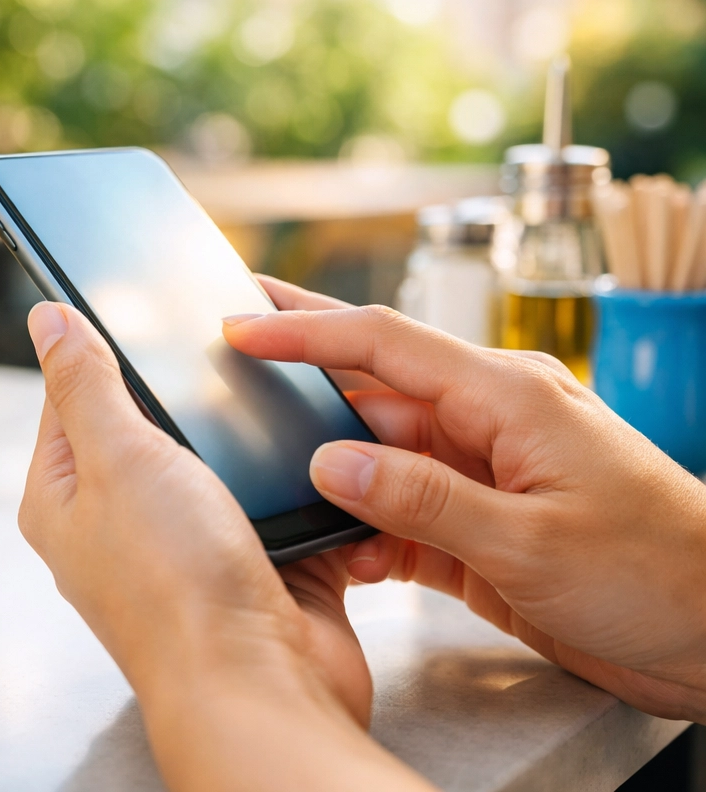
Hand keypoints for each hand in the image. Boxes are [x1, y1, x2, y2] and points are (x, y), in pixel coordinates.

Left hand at [21, 302, 432, 791]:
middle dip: (184, 386)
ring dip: (238, 430)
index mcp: (65, 495)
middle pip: (145, 420)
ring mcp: (181, 539)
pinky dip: (279, 471)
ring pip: (210, 453)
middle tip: (218, 344)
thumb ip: (85, 383)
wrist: (261, 685)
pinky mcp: (241, 555)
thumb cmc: (175, 583)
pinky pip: (258, 492)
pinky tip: (300, 447)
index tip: (139, 304)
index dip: (101, 344)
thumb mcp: (119, 456)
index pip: (69, 394)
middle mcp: (117, 519)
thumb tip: (46, 318)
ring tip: (268, 391)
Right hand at [224, 278, 705, 724]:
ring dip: (337, 472)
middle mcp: (487, 419)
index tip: (243, 323)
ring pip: (383, 453)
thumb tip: (332, 464)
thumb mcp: (532, 542)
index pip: (383, 343)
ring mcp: (483, 468)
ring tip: (285, 483)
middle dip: (304, 374)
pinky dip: (370, 524)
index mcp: (505, 395)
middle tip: (236, 350)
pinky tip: (348, 546)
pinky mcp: (481, 517)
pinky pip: (406, 505)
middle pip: (375, 387)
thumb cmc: (659, 572)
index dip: (305, 329)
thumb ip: (424, 499)